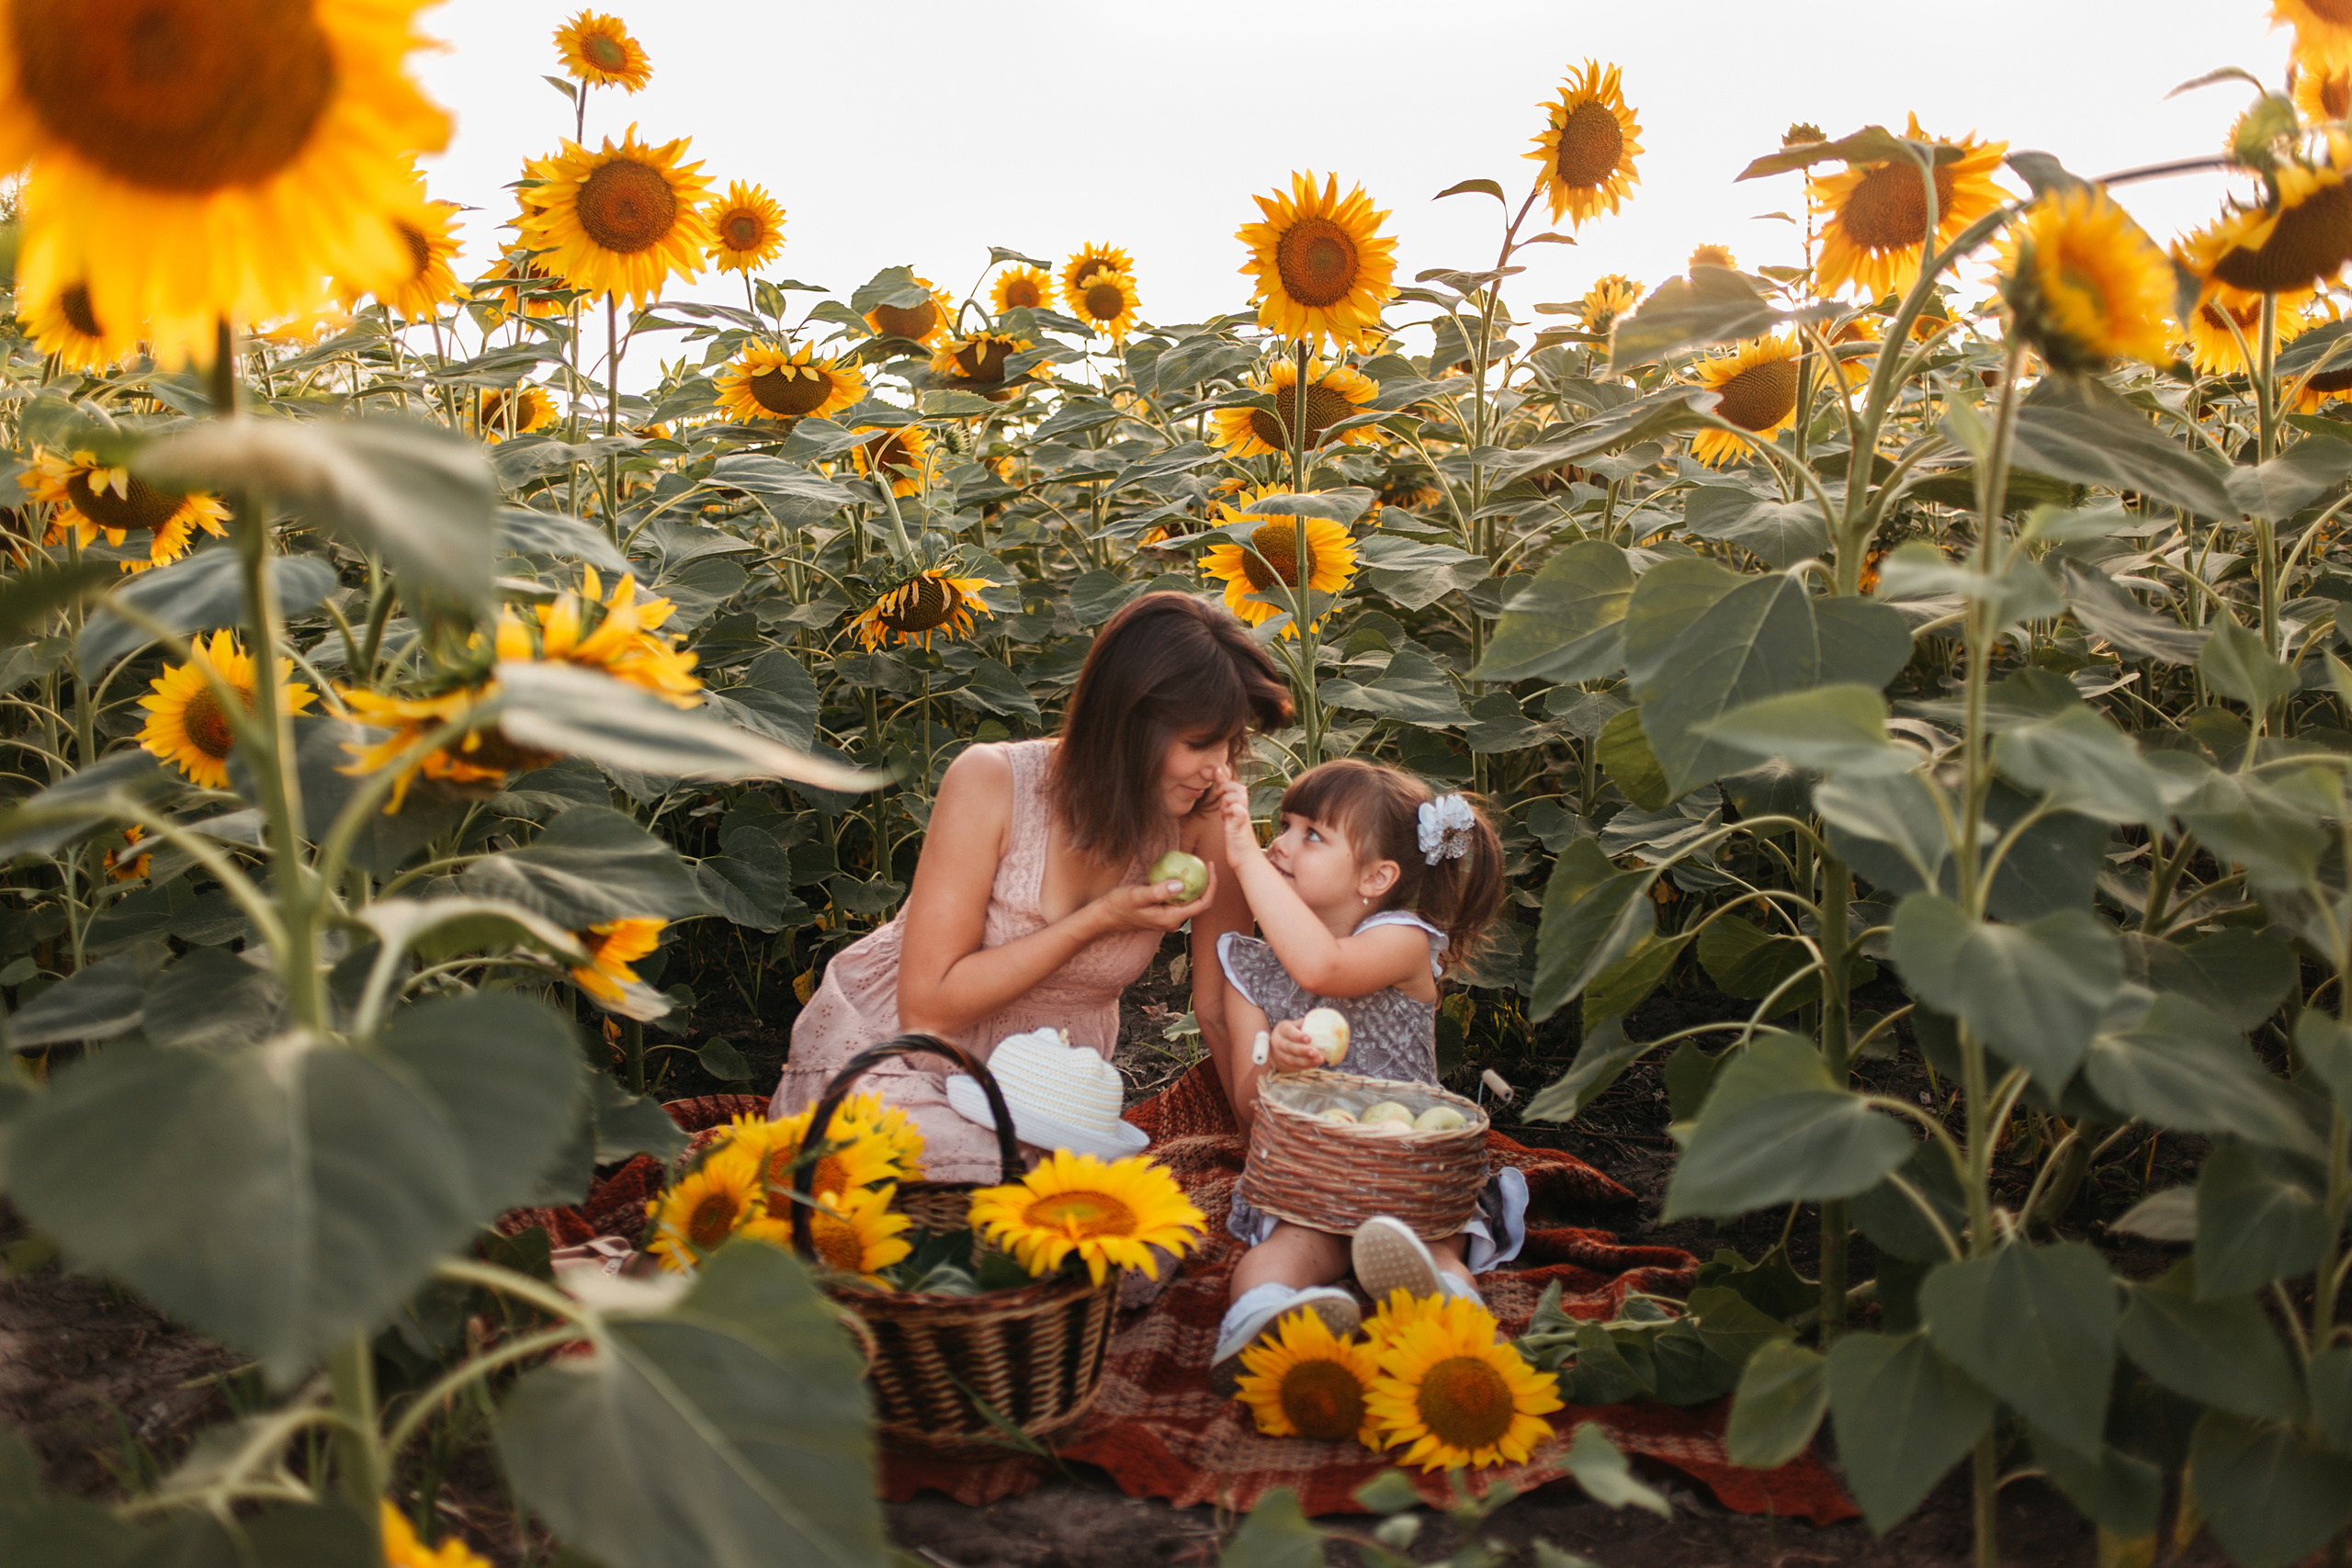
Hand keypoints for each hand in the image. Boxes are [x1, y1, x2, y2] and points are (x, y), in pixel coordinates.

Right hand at [1091, 862, 1218, 934]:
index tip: (1210, 865)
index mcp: (1172, 919)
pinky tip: (1180, 872)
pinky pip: (1180, 899)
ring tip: (1195, 865)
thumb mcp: (1137, 896)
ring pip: (1190, 901)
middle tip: (1204, 862)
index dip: (1211, 885)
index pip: (1203, 904)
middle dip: (1206, 883)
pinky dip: (1184, 886)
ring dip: (1196, 884)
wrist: (1106, 916)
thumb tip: (1182, 884)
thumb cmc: (1120, 905)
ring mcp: (1169, 919)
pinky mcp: (1163, 913)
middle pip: (1200, 902)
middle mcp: (1174, 922)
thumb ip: (1159, 891)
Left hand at [1215, 774, 1260, 862]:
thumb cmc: (1237, 844)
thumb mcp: (1230, 822)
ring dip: (1227, 799)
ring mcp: (1243, 818)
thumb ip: (1227, 809)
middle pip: (1240, 787)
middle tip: (1218, 796)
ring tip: (1223, 811)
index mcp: (1240, 809)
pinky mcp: (1241, 826)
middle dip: (1227, 786)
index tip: (1217, 789)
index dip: (1226, 782)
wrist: (1246, 861)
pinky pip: (1238, 810)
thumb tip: (1223, 801)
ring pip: (1238, 796)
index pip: (1237, 787)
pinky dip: (1230, 810)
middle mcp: (1243, 811)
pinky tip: (1226, 819)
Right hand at [1267, 1018, 1322, 1071]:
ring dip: (1307, 1061)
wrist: (1276, 1047)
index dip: (1298, 1036)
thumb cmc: (1290, 1033)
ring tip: (1320, 1059)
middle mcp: (1278, 1043)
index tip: (1309, 1038)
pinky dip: (1307, 1066)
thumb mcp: (1294, 1025)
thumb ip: (1303, 1024)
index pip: (1289, 1032)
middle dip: (1303, 1051)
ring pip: (1292, 1060)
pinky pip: (1295, 1067)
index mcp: (1282, 1030)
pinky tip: (1316, 1063)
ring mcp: (1279, 1056)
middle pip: (1290, 1048)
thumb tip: (1318, 1023)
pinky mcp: (1283, 1065)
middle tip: (1316, 1052)